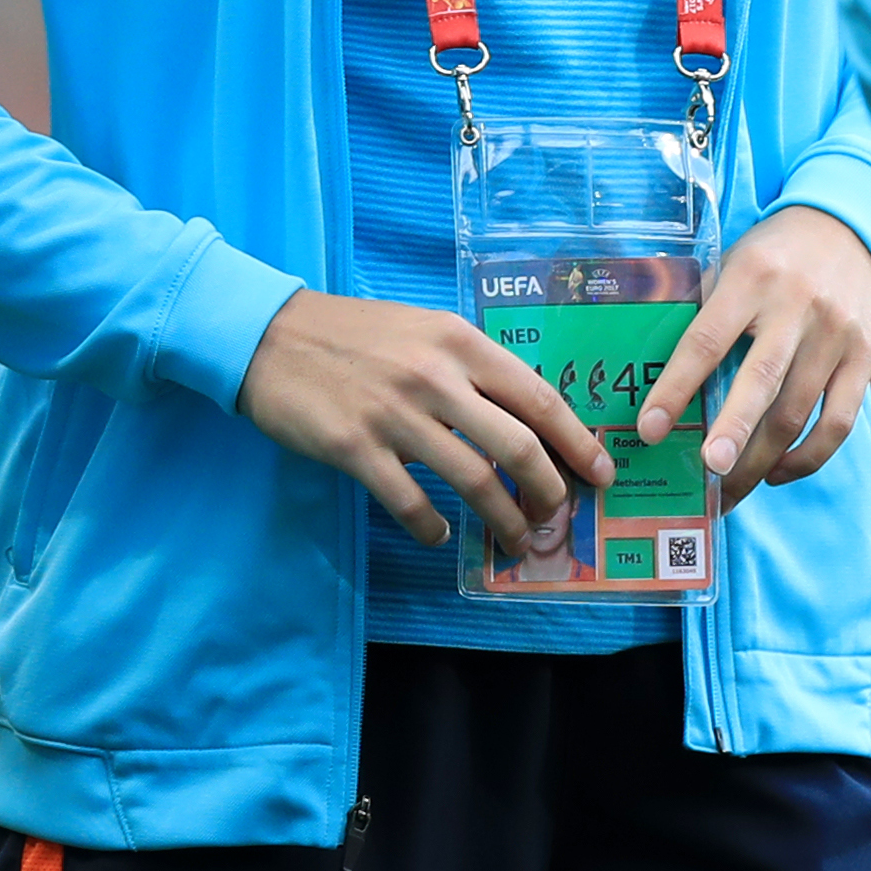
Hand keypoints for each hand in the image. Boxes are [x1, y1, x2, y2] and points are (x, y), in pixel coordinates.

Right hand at [238, 288, 609, 547]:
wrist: (270, 334)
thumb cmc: (356, 334)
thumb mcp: (425, 329)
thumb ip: (473, 366)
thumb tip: (525, 416)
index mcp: (461, 343)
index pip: (540, 398)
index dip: (578, 442)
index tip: (600, 473)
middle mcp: (436, 377)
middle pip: (516, 446)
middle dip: (548, 492)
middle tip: (556, 517)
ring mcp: (395, 414)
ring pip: (473, 480)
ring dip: (503, 520)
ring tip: (514, 540)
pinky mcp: (354, 448)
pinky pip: (410, 503)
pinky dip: (432, 528)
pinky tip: (439, 537)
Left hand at [640, 208, 870, 506]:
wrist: (854, 226)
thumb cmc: (775, 254)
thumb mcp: (735, 261)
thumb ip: (706, 311)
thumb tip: (656, 381)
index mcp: (751, 277)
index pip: (706, 340)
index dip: (676, 387)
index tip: (649, 430)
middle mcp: (797, 306)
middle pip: (762, 379)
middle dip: (733, 429)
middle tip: (709, 471)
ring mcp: (836, 334)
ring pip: (798, 411)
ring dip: (761, 460)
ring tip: (729, 492)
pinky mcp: (866, 358)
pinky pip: (839, 422)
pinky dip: (807, 457)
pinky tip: (777, 472)